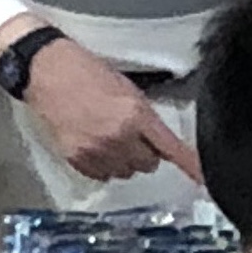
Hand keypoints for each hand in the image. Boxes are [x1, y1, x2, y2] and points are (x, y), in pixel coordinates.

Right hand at [24, 38, 202, 186]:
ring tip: (107, 136)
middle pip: (148, 164)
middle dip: (144, 152)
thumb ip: (145, 117)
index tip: (204, 181)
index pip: (169, 147)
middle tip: (129, 134)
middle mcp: (120, 136)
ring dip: (122, 160)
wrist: (47, 71)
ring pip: (125, 172)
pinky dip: (101, 165)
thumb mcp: (127, 88)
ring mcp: (97, 150)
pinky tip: (92, 144)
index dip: (189, 165)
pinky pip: (102, 175)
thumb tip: (159, 142)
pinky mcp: (78, 159)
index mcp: (136, 113)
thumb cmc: (87, 72)